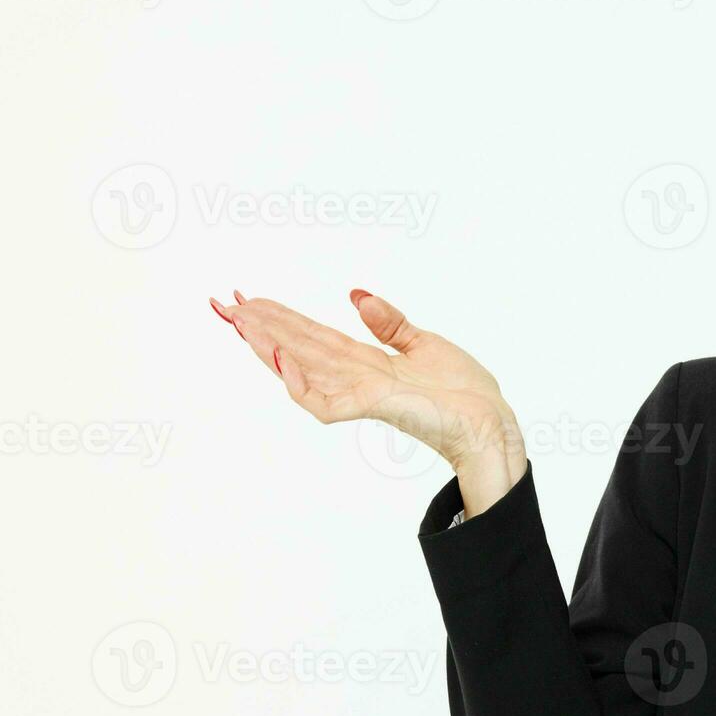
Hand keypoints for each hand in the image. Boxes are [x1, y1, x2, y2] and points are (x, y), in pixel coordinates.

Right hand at [209, 289, 525, 499]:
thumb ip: (388, 322)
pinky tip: (278, 356)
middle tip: (224, 304)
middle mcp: (357, 378)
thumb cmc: (463, 392)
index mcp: (368, 363)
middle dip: (262, 327)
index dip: (283, 317)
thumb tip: (355, 294)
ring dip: (268, 347)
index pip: (315, 337)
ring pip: (301, 371)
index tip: (250, 297)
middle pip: (299, 349)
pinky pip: (324, 401)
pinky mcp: (373, 406)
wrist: (490, 421)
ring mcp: (361, 394)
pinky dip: (299, 381)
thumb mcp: (423, 343)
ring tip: (238, 322)